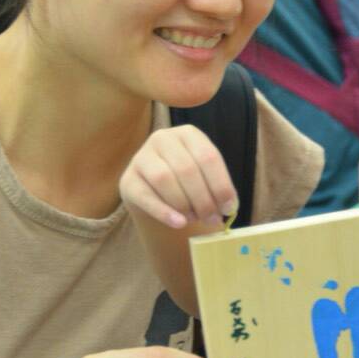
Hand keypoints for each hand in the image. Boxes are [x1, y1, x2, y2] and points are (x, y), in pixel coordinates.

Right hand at [120, 125, 237, 229]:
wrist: (157, 195)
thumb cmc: (188, 184)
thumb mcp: (206, 178)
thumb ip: (218, 188)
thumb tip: (230, 207)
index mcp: (187, 134)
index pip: (208, 157)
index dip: (221, 185)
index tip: (229, 208)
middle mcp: (162, 139)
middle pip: (187, 169)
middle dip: (204, 199)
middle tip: (212, 219)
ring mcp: (141, 157)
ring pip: (164, 179)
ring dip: (185, 205)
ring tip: (195, 219)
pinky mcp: (128, 180)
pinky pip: (146, 196)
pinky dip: (164, 212)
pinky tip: (179, 223)